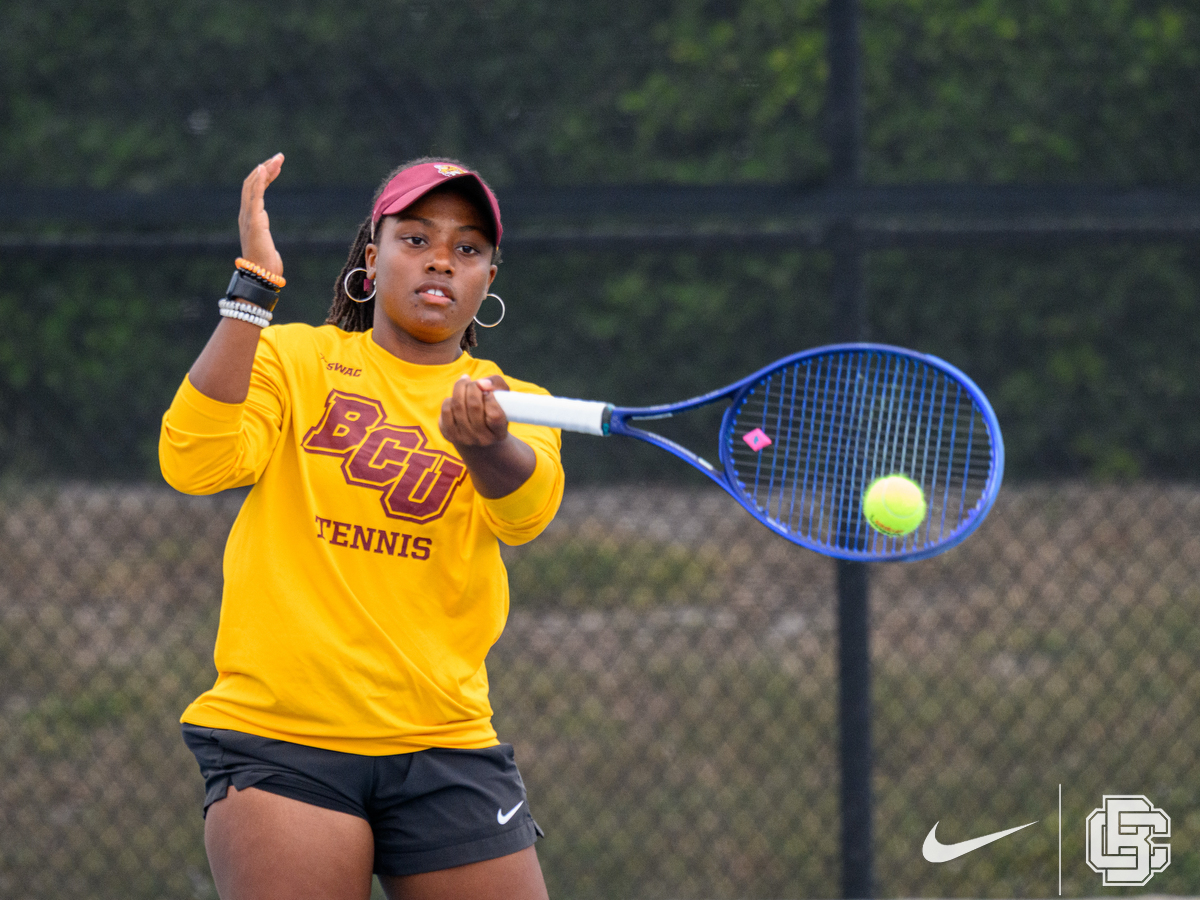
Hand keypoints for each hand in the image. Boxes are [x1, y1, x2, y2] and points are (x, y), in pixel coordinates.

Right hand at [238, 153, 284, 277]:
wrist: (261, 275)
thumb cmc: (265, 263)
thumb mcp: (266, 241)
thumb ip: (262, 232)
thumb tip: (263, 232)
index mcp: (249, 217)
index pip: (254, 190)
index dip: (264, 176)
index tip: (276, 167)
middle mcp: (245, 214)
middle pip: (252, 183)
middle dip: (265, 168)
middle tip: (279, 157)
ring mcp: (248, 216)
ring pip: (253, 185)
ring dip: (265, 170)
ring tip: (277, 159)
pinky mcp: (253, 220)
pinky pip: (254, 195)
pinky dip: (258, 180)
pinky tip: (264, 169)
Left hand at [439, 376, 509, 447]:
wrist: (476, 434)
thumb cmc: (491, 409)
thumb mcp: (502, 397)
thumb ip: (497, 384)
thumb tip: (482, 383)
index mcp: (499, 432)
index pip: (495, 415)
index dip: (490, 398)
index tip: (488, 391)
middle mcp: (483, 439)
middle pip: (474, 405)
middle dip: (473, 387)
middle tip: (475, 383)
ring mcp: (465, 438)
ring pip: (458, 405)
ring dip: (460, 389)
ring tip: (465, 384)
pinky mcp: (449, 434)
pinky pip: (446, 410)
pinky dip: (450, 399)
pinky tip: (456, 398)